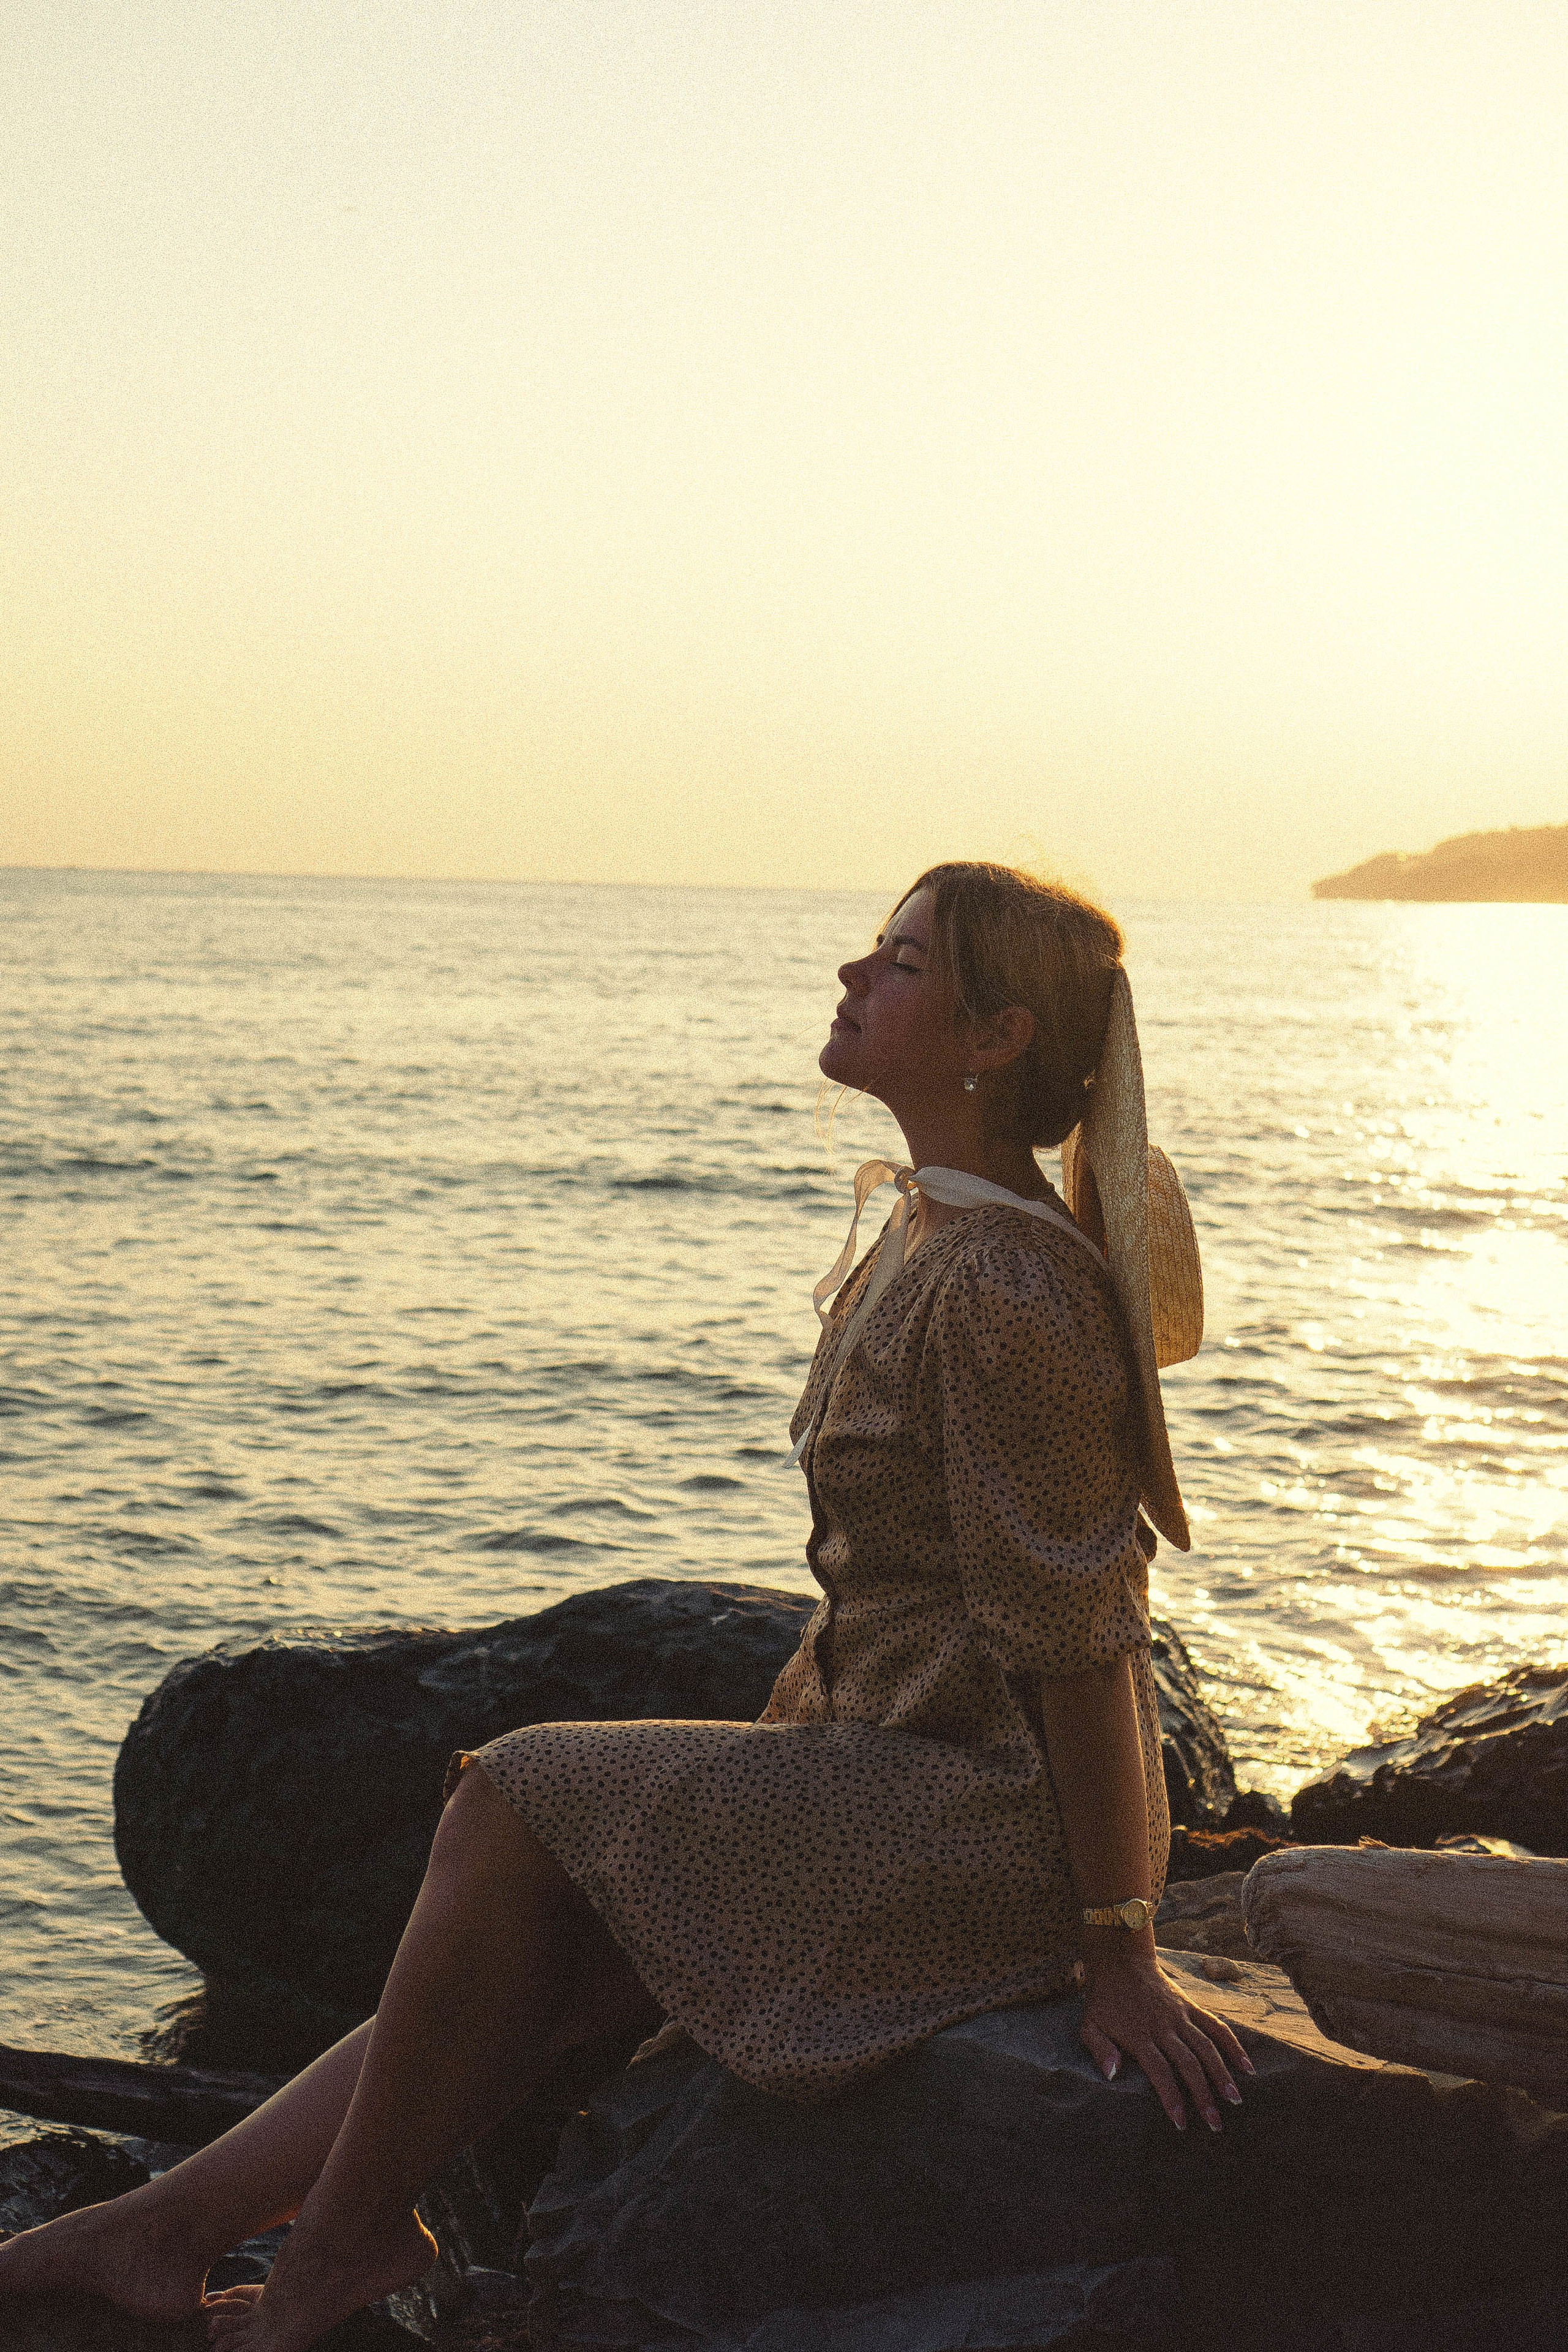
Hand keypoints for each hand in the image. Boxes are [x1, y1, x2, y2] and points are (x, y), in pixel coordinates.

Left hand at [1079, 1947, 1254, 2130]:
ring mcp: (1180, 2015)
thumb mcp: (1090, 2024)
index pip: (1160, 2071)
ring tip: (1235, 2100)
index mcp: (1139, 2035)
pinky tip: (1247, 2067)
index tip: (1181, 2123)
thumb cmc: (1104, 2000)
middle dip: (1203, 2095)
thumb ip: (1100, 2049)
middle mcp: (1163, 2027)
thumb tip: (1112, 2075)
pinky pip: (1215, 2025)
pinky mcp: (1190, 2006)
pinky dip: (1233, 2045)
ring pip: (1206, 2047)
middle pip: (1188, 2063)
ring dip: (1222, 2074)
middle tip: (1216, 2124)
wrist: (1121, 1960)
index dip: (1172, 2098)